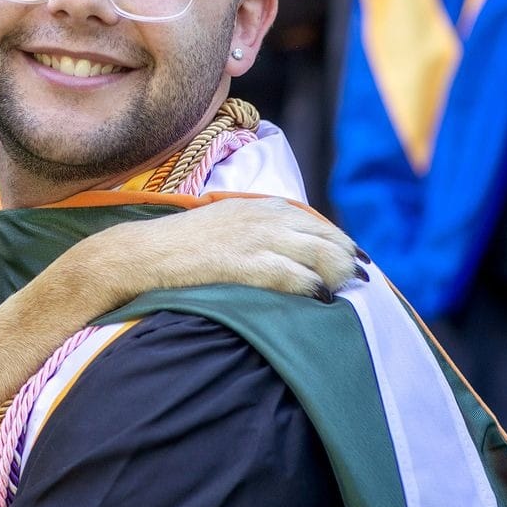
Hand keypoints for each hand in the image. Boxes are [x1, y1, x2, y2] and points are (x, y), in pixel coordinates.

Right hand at [73, 196, 368, 303]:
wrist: (142, 254)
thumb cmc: (182, 247)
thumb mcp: (226, 227)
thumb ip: (259, 233)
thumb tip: (290, 253)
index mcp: (261, 207)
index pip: (315, 222)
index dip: (340, 242)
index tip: (358, 259)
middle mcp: (264, 218)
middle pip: (323, 236)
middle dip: (347, 257)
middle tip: (364, 279)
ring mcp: (253, 239)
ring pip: (315, 254)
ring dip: (337, 272)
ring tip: (350, 290)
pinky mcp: (242, 262)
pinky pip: (288, 274)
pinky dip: (309, 285)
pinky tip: (321, 299)